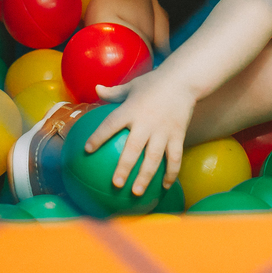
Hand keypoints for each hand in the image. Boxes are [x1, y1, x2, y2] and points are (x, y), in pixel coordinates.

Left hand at [83, 69, 194, 193]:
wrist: (183, 80)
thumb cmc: (154, 82)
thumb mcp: (132, 85)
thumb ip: (114, 92)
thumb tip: (96, 89)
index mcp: (131, 109)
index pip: (110, 125)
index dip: (98, 137)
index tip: (87, 150)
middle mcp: (146, 122)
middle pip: (133, 149)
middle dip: (124, 168)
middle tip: (115, 184)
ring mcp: (163, 130)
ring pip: (154, 158)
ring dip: (145, 176)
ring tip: (137, 192)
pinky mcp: (177, 135)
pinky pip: (175, 157)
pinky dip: (171, 173)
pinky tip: (164, 186)